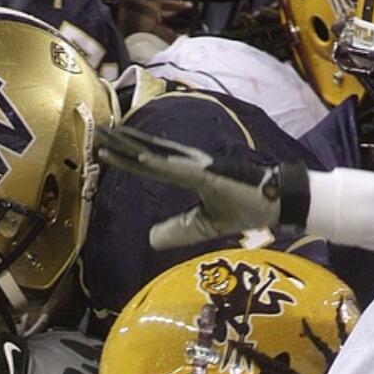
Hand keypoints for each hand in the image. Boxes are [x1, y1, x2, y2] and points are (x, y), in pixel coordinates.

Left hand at [94, 126, 311, 249]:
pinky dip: (160, 163)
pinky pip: (180, 169)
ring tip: (110, 138)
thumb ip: (177, 230)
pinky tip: (141, 157)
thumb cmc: (245, 208)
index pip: (150, 165)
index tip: (104, 149)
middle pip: (149, 154)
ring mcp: (198, 168)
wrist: (276, 203)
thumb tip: (149, 239)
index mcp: (188, 174)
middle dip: (122, 144)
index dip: (126, 157)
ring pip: (159, 156)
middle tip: (97, 133)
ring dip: (133, 147)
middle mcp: (189, 166)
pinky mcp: (209, 175)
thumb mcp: (203, 227)